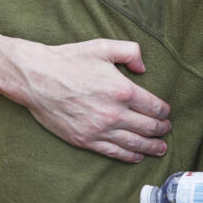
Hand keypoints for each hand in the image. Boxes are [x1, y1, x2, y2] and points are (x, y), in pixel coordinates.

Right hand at [8, 39, 170, 162]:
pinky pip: (114, 152)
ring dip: (151, 147)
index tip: (166, 112)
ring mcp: (100, 129)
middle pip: (148, 127)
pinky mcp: (85, 140)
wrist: (36, 78)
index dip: (164, 111)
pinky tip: (137, 156)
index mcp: (122, 90)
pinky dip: (130, 156)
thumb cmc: (68, 60)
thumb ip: (130, 52)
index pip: (154, 106)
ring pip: (135, 144)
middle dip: (161, 129)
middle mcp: (114, 113)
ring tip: (160, 148)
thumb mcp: (102, 47)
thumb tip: (143, 68)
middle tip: (166, 129)